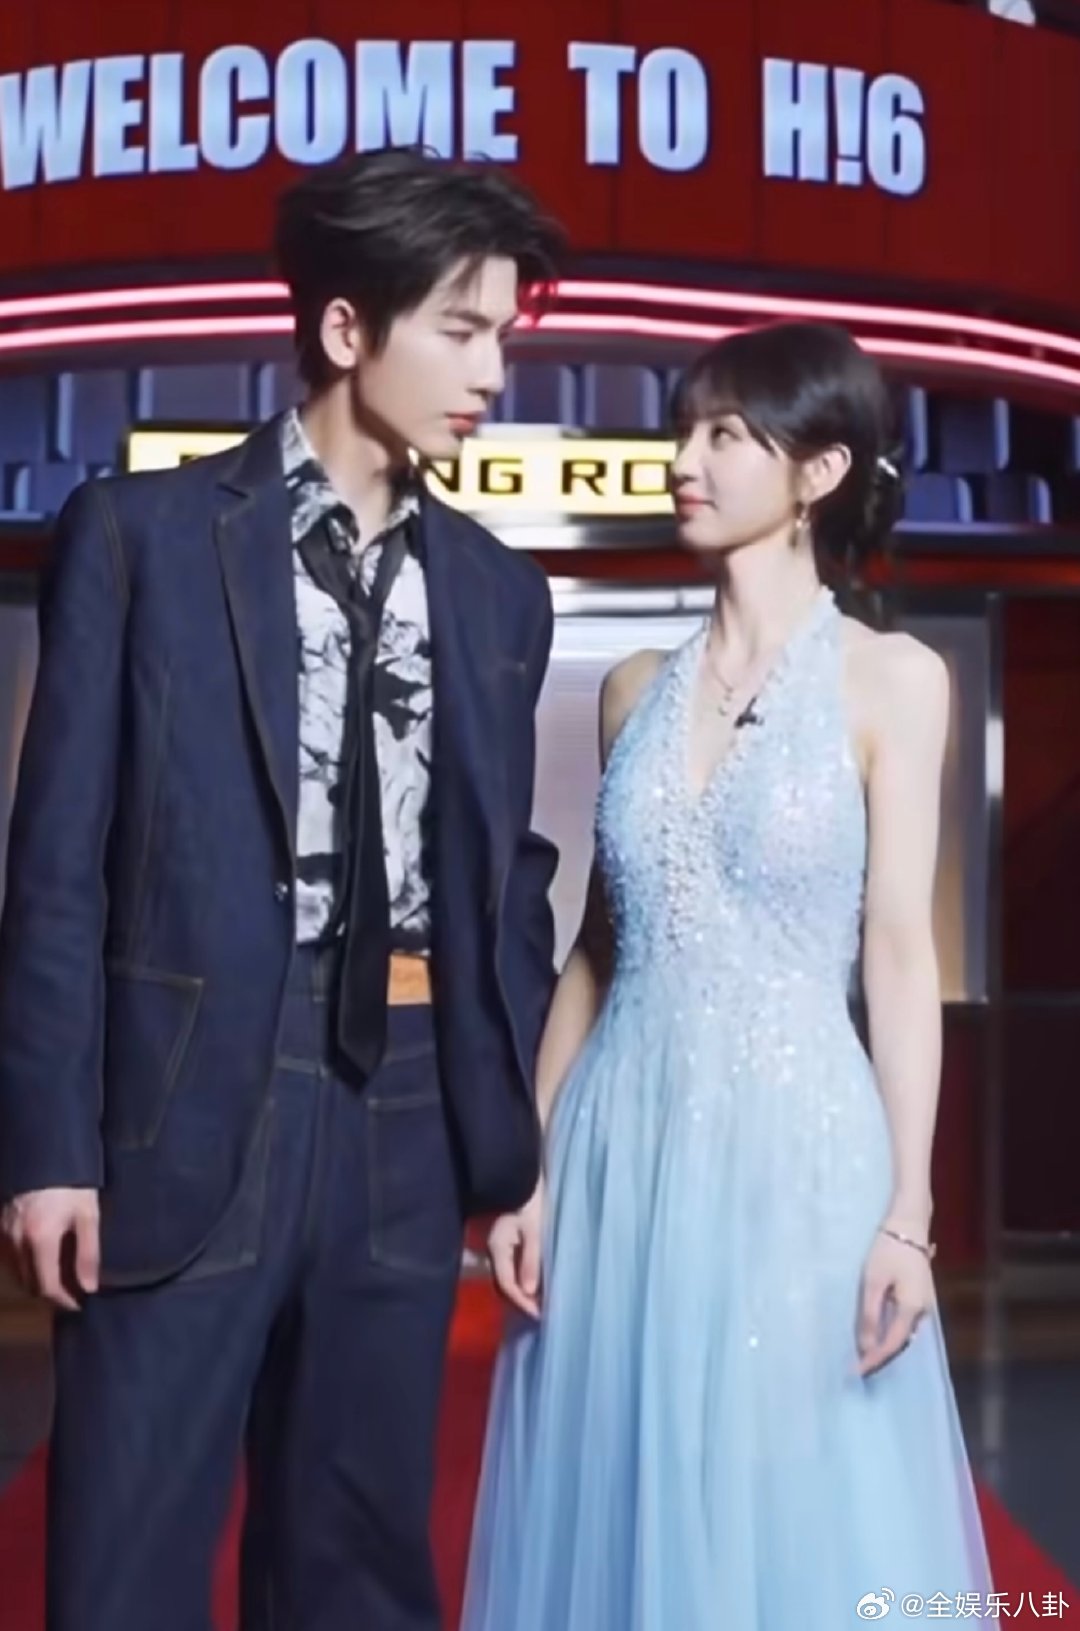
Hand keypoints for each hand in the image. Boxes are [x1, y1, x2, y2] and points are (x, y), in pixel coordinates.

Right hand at [1, 1188, 99, 1311]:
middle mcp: (16, 1241)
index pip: (47, 1287)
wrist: (45, 1153)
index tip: (80, 1304)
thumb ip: (88, 1253)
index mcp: (40, 1239)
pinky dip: (23, 1266)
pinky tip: (41, 1259)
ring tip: (60, 1277)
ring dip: (36, 1281)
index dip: (64, 1301)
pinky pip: (8, 1258)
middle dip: (51, 1294)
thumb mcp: (88, 1215)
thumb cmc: (72, 1183)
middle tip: (73, 1292)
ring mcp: (3, 1234)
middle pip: (30, 1285)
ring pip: (16, 1274)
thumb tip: (89, 1288)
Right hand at [487, 1176, 544, 1320]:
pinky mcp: (506, 1240)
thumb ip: (531, 1260)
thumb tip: (528, 1292)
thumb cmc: (531, 1201)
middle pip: (504, 1284)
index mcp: (497, 1248)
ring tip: (541, 1301)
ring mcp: (498, 1245)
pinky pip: (510, 1266)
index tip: (541, 1315)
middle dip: (521, 1300)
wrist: (522, 1175)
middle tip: (542, 1312)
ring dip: (522, 1291)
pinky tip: (535, 1282)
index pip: (507, 1284)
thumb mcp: (535, 1230)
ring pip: (507, 1276)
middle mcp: (493, 1250)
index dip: (523, 1303)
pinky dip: (522, 1278)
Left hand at [854, 1226, 934, 1377]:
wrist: (909, 1226)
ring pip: (904, 1334)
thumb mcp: (873, 1282)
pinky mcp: (920, 1297)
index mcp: (912, 1309)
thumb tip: (866, 1347)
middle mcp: (923, 1312)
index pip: (892, 1344)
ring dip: (886, 1346)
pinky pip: (906, 1323)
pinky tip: (878, 1335)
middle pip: (901, 1342)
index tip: (856, 1372)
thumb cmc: (888, 1251)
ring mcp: (925, 1305)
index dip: (874, 1359)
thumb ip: (870, 1316)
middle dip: (880, 1357)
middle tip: (858, 1368)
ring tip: (865, 1355)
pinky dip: (891, 1332)